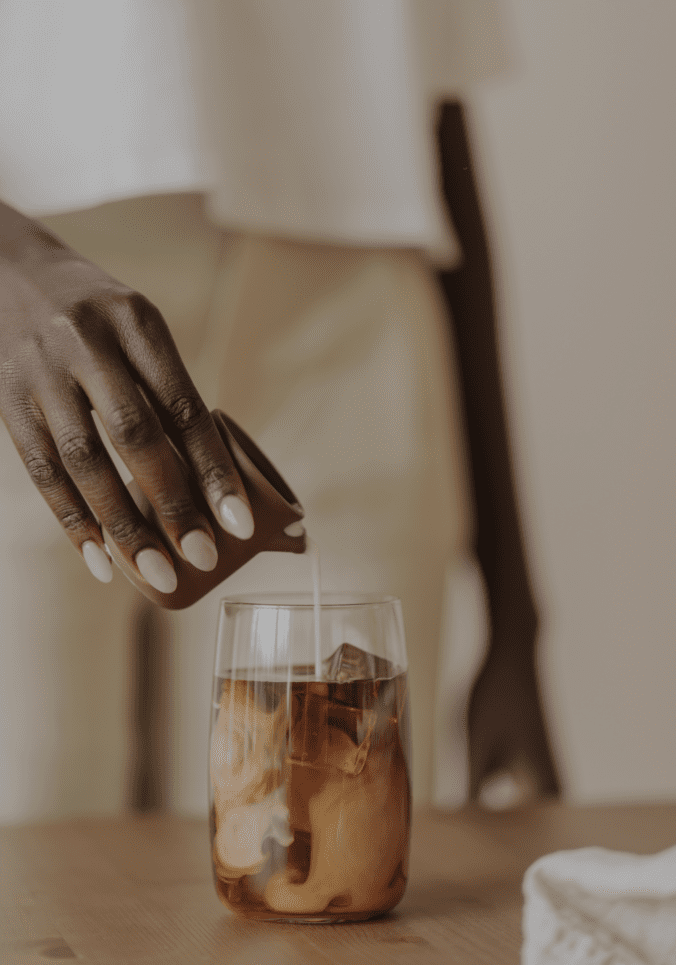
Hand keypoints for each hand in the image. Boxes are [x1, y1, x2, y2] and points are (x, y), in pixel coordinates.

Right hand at [0, 202, 253, 592]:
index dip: (214, 469)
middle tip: (201, 557)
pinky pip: (41, 470)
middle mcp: (87, 343)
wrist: (5, 269)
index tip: (240, 522)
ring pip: (84, 461)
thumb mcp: (138, 328)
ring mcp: (41, 372)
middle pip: (134, 435)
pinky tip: (99, 559)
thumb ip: (169, 392)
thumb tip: (210, 481)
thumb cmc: (96, 314)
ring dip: (122, 525)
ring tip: (156, 573)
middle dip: (171, 502)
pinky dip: (72, 520)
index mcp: (137, 323)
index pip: (184, 406)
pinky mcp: (8, 399)